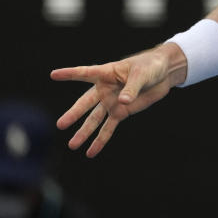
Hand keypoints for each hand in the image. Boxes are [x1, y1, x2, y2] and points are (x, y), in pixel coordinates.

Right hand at [49, 44, 180, 156]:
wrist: (164, 73)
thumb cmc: (150, 66)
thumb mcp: (142, 74)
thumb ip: (131, 88)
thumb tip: (122, 103)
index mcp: (107, 73)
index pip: (85, 73)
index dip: (69, 74)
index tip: (54, 74)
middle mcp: (105, 89)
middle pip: (86, 102)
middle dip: (74, 114)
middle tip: (60, 125)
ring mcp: (111, 102)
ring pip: (94, 119)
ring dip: (84, 132)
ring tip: (72, 145)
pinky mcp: (121, 112)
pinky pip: (108, 128)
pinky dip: (100, 140)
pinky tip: (91, 152)